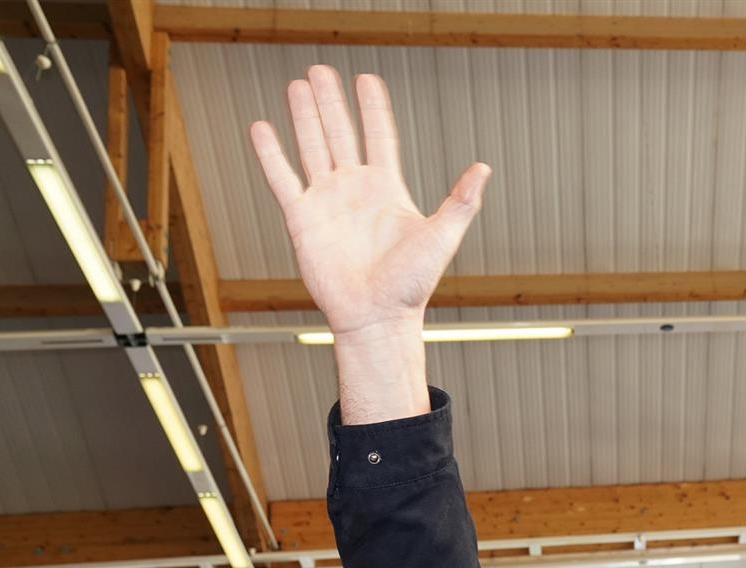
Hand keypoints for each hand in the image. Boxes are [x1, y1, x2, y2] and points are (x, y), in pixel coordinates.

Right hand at [250, 68, 488, 341]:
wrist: (377, 319)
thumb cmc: (411, 287)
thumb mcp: (441, 238)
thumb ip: (460, 202)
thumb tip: (483, 169)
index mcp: (387, 190)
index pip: (379, 137)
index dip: (373, 109)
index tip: (367, 80)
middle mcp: (355, 190)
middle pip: (340, 134)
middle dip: (331, 102)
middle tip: (320, 70)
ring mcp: (327, 202)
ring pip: (311, 147)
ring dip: (304, 117)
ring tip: (297, 85)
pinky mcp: (302, 219)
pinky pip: (283, 179)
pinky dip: (271, 154)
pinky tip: (262, 128)